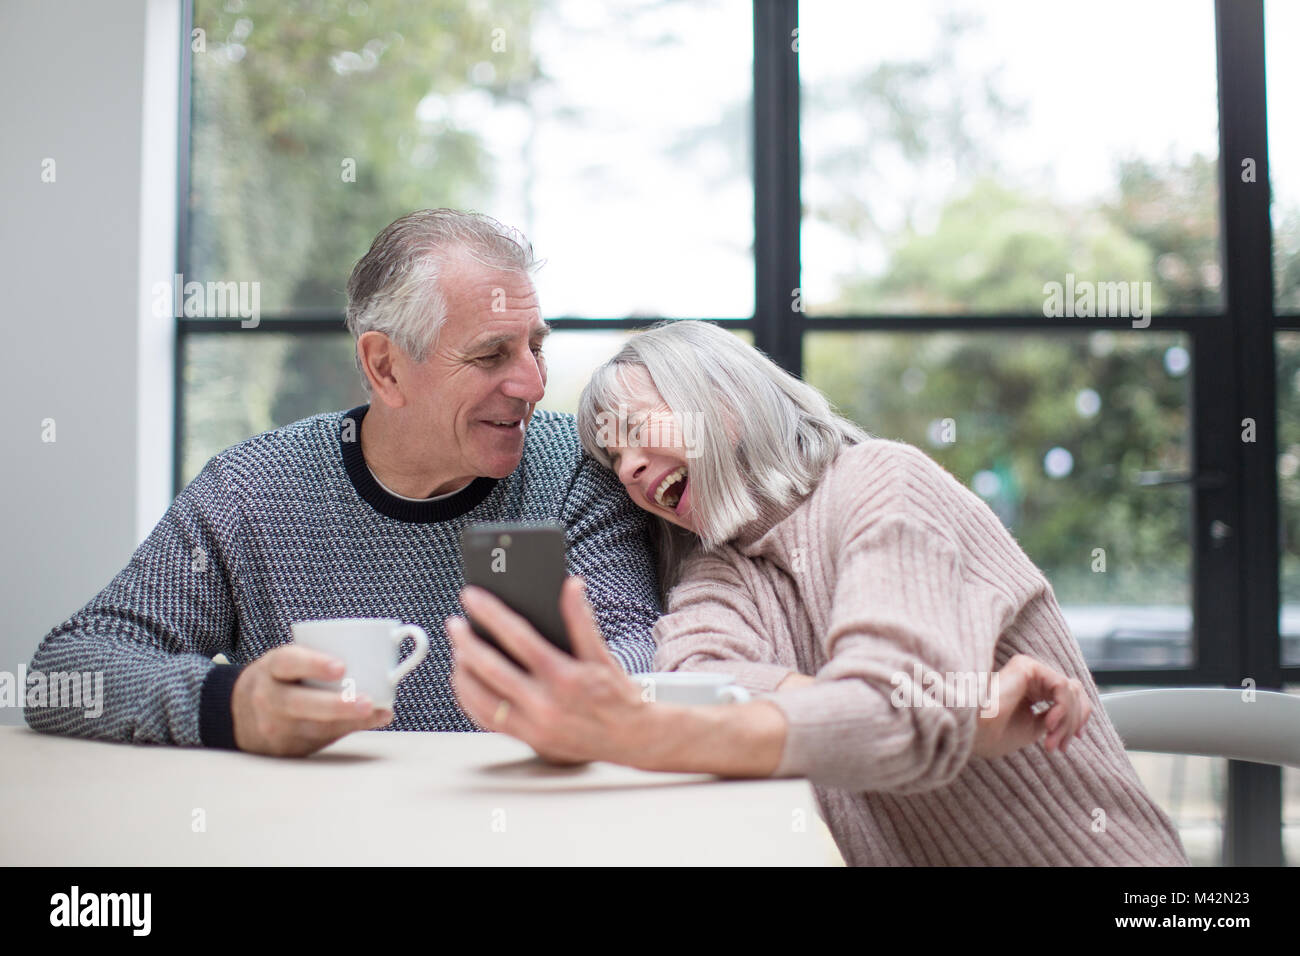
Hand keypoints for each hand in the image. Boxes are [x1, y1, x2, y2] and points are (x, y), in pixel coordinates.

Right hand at [231, 645, 393, 755]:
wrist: (240, 715)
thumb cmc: (280, 680)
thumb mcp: (288, 663)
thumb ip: (319, 659)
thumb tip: (378, 659)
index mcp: (271, 669)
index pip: (287, 663)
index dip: (313, 664)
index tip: (341, 667)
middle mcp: (268, 699)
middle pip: (297, 703)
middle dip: (335, 705)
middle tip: (366, 702)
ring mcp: (274, 728)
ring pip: (312, 728)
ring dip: (349, 721)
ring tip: (376, 712)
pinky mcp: (285, 749)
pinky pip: (318, 741)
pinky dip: (347, 731)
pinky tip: (371, 721)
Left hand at [448, 577, 647, 765]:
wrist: (631, 740)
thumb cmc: (617, 695)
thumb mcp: (603, 656)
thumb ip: (582, 621)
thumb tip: (571, 586)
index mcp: (564, 677)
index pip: (518, 638)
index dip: (491, 614)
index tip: (472, 597)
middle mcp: (545, 704)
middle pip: (491, 668)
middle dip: (466, 642)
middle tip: (454, 625)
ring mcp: (533, 725)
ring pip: (481, 698)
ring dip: (463, 673)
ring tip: (457, 652)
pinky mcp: (528, 740)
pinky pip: (487, 720)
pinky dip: (470, 700)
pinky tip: (467, 682)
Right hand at [972, 654, 1091, 759]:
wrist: (974, 733)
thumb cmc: (995, 734)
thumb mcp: (1035, 728)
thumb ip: (1055, 718)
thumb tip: (1076, 715)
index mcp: (1031, 691)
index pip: (1067, 696)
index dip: (1078, 717)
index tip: (1075, 739)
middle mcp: (1031, 677)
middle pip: (1073, 692)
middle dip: (1073, 721)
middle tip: (1060, 745)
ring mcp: (1029, 670)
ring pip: (1070, 690)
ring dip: (1067, 720)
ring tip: (1051, 739)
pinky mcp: (1026, 666)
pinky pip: (1061, 686)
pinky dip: (1062, 708)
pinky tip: (1048, 723)